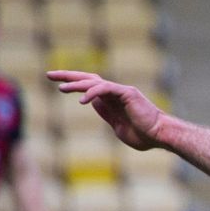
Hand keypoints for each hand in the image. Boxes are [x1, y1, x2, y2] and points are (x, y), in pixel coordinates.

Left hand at [46, 70, 165, 150]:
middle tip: (49, 74)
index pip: (89, 86)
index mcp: (113, 99)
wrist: (160, 136)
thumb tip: (92, 102)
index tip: (57, 83)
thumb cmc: (144, 135)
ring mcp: (121, 91)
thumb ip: (105, 113)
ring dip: (76, 84)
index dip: (73, 83)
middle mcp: (116, 92)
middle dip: (68, 76)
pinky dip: (93, 92)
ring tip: (61, 88)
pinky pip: (105, 89)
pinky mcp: (127, 93)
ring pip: (94, 82)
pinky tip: (82, 100)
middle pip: (88, 78)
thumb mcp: (117, 126)